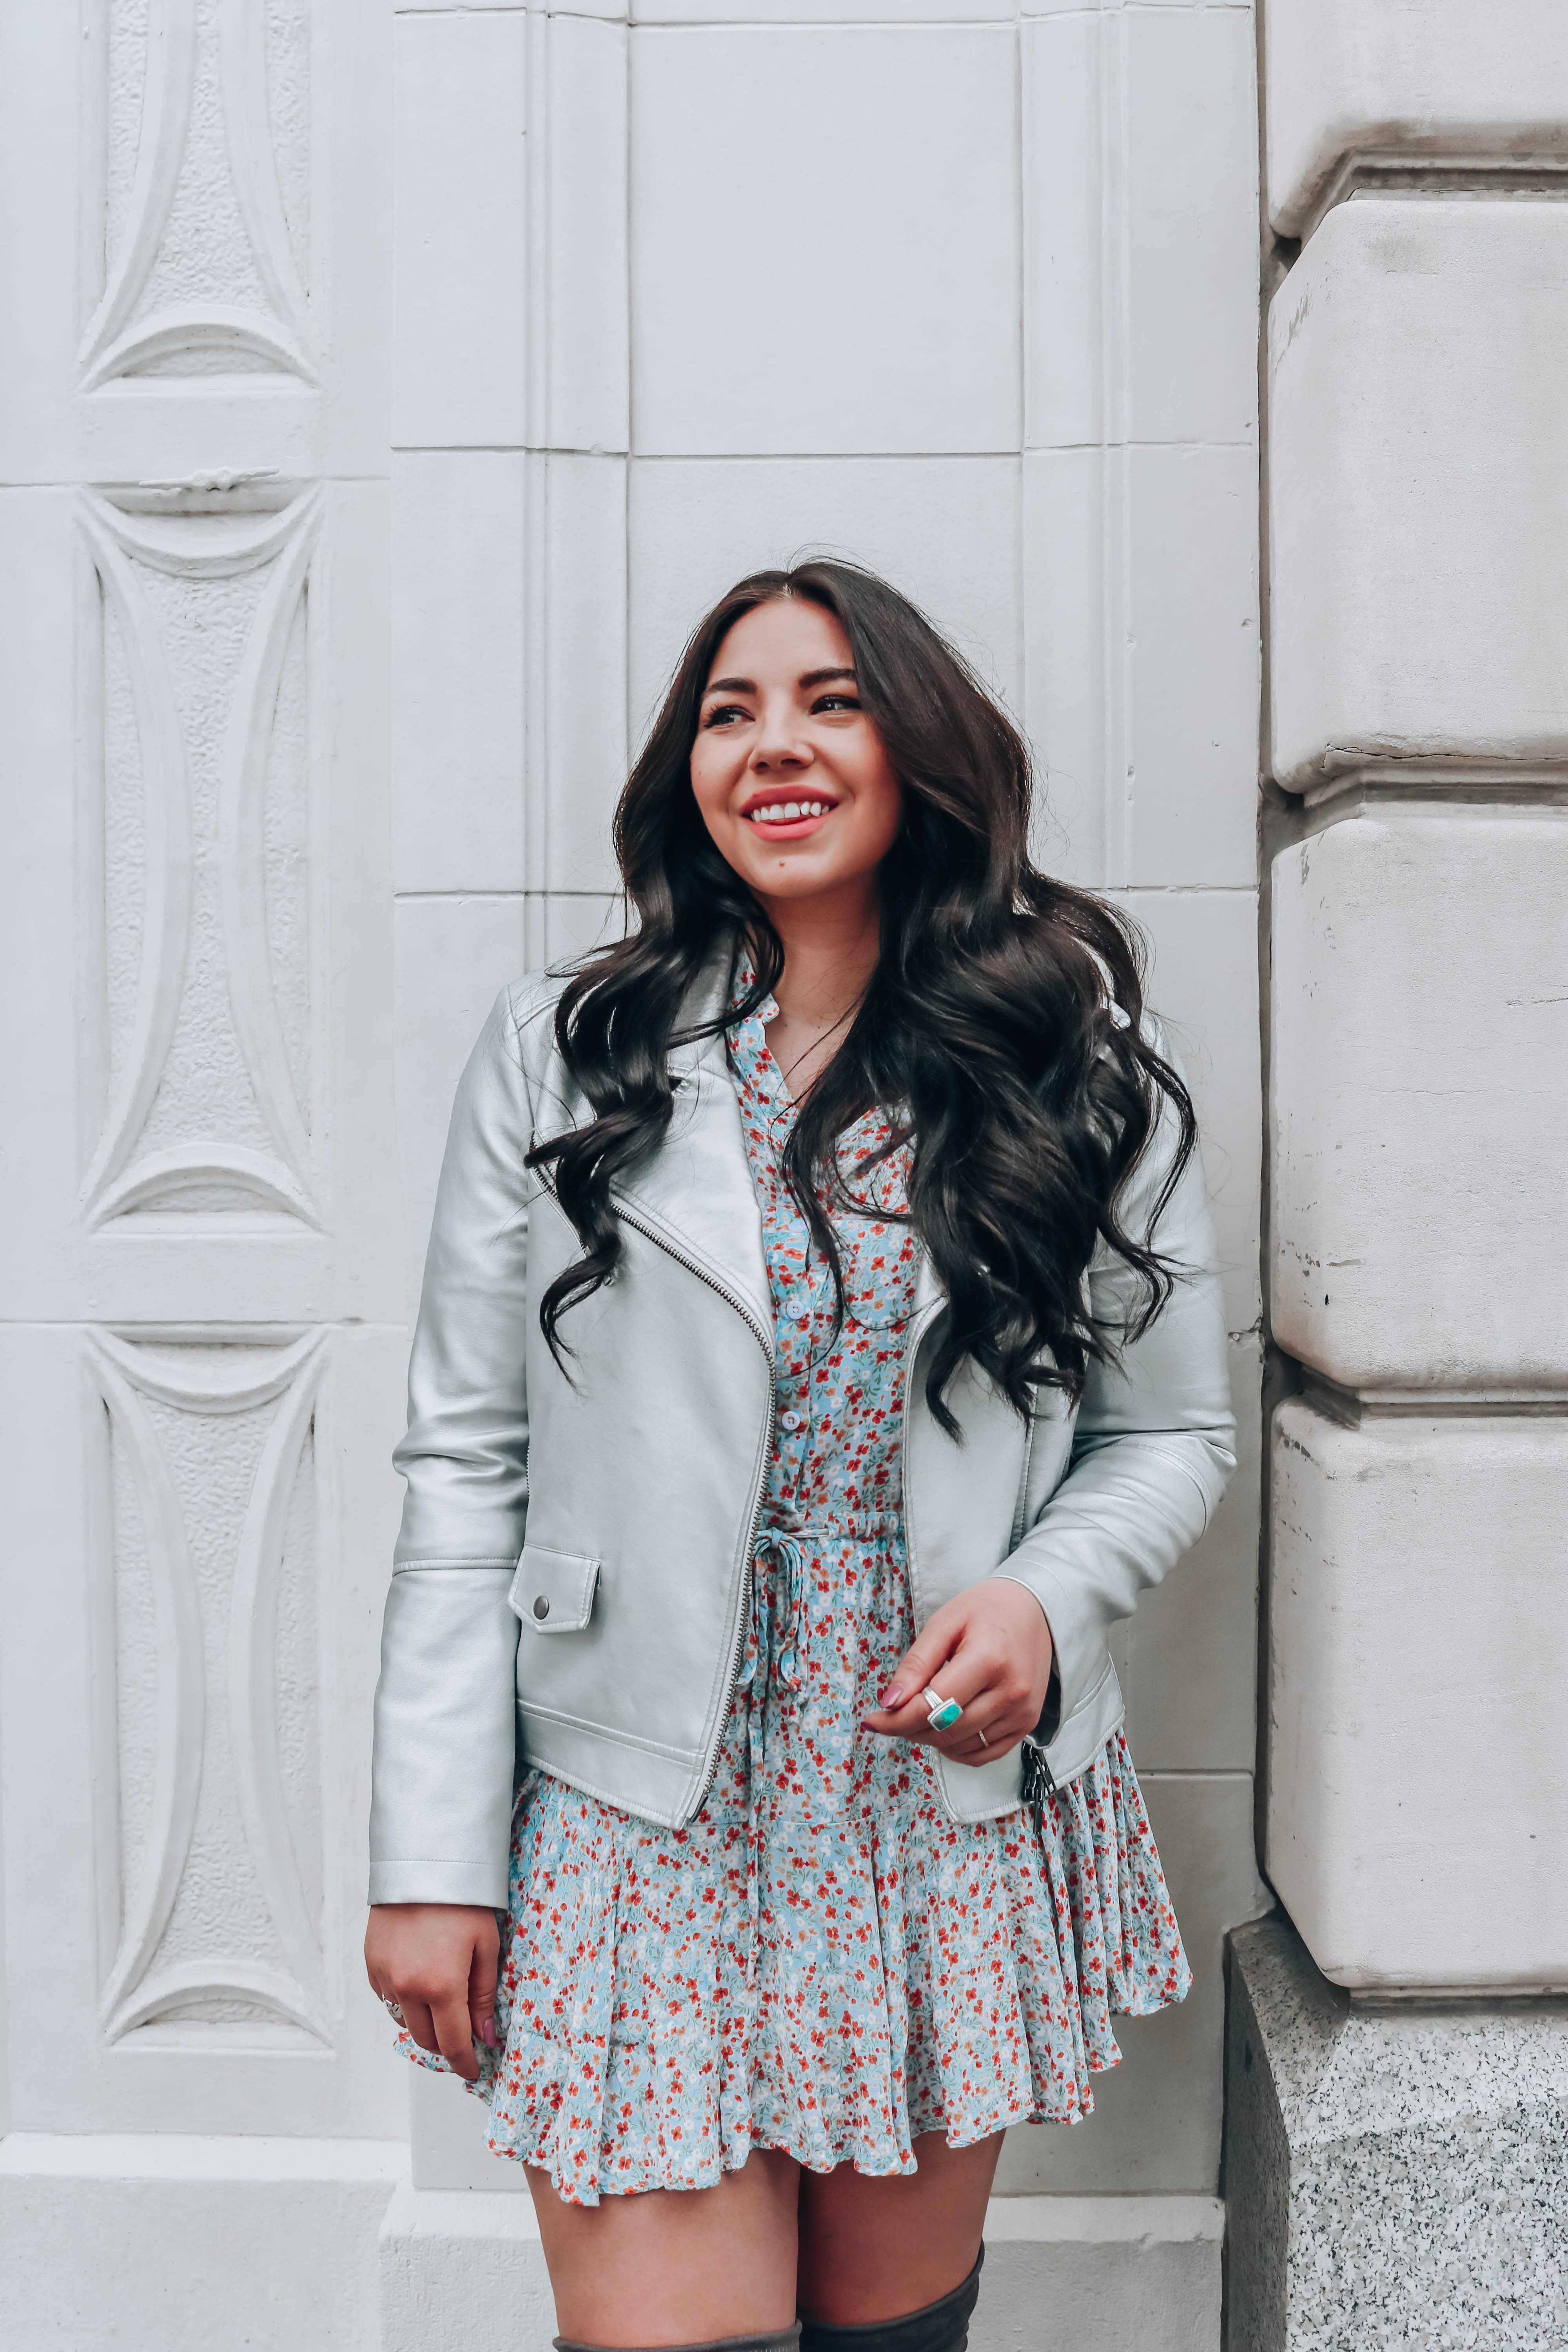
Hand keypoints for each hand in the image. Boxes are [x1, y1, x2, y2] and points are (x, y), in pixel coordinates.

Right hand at [364, 1903, 499, 2082]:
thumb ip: (484, 1995)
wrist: (422, 1861)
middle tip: (465, 2037)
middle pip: (426, 2039)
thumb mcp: (486, 1945)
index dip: (465, 2063)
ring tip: (444, 2010)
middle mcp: (407, 1988)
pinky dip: (404, 2003)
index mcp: (440, 1986)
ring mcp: (384, 1977)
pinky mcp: (371, 1964)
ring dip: (425, 2025)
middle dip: (447, 2045)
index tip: (474, 2071)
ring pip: (404, 2022)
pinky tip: (420, 1986)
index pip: (453, 2044)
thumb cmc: (462, 1899)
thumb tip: (486, 2035)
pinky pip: (387, 1999)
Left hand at [862, 1580, 1054, 1766]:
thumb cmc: (986, 1610)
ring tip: (922, 1713)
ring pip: (961, 1747)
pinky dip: (957, 1749)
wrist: (1036, 1610)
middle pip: (945, 1730)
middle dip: (910, 1728)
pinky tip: (946, 1728)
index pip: (933, 1706)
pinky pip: (983, 1755)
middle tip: (893, 1715)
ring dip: (931, 1738)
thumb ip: (916, 1664)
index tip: (872, 1720)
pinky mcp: (1027, 1724)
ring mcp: (1022, 1713)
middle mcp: (1011, 1692)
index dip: (896, 1720)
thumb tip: (890, 1704)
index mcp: (988, 1660)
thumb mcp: (944, 1623)